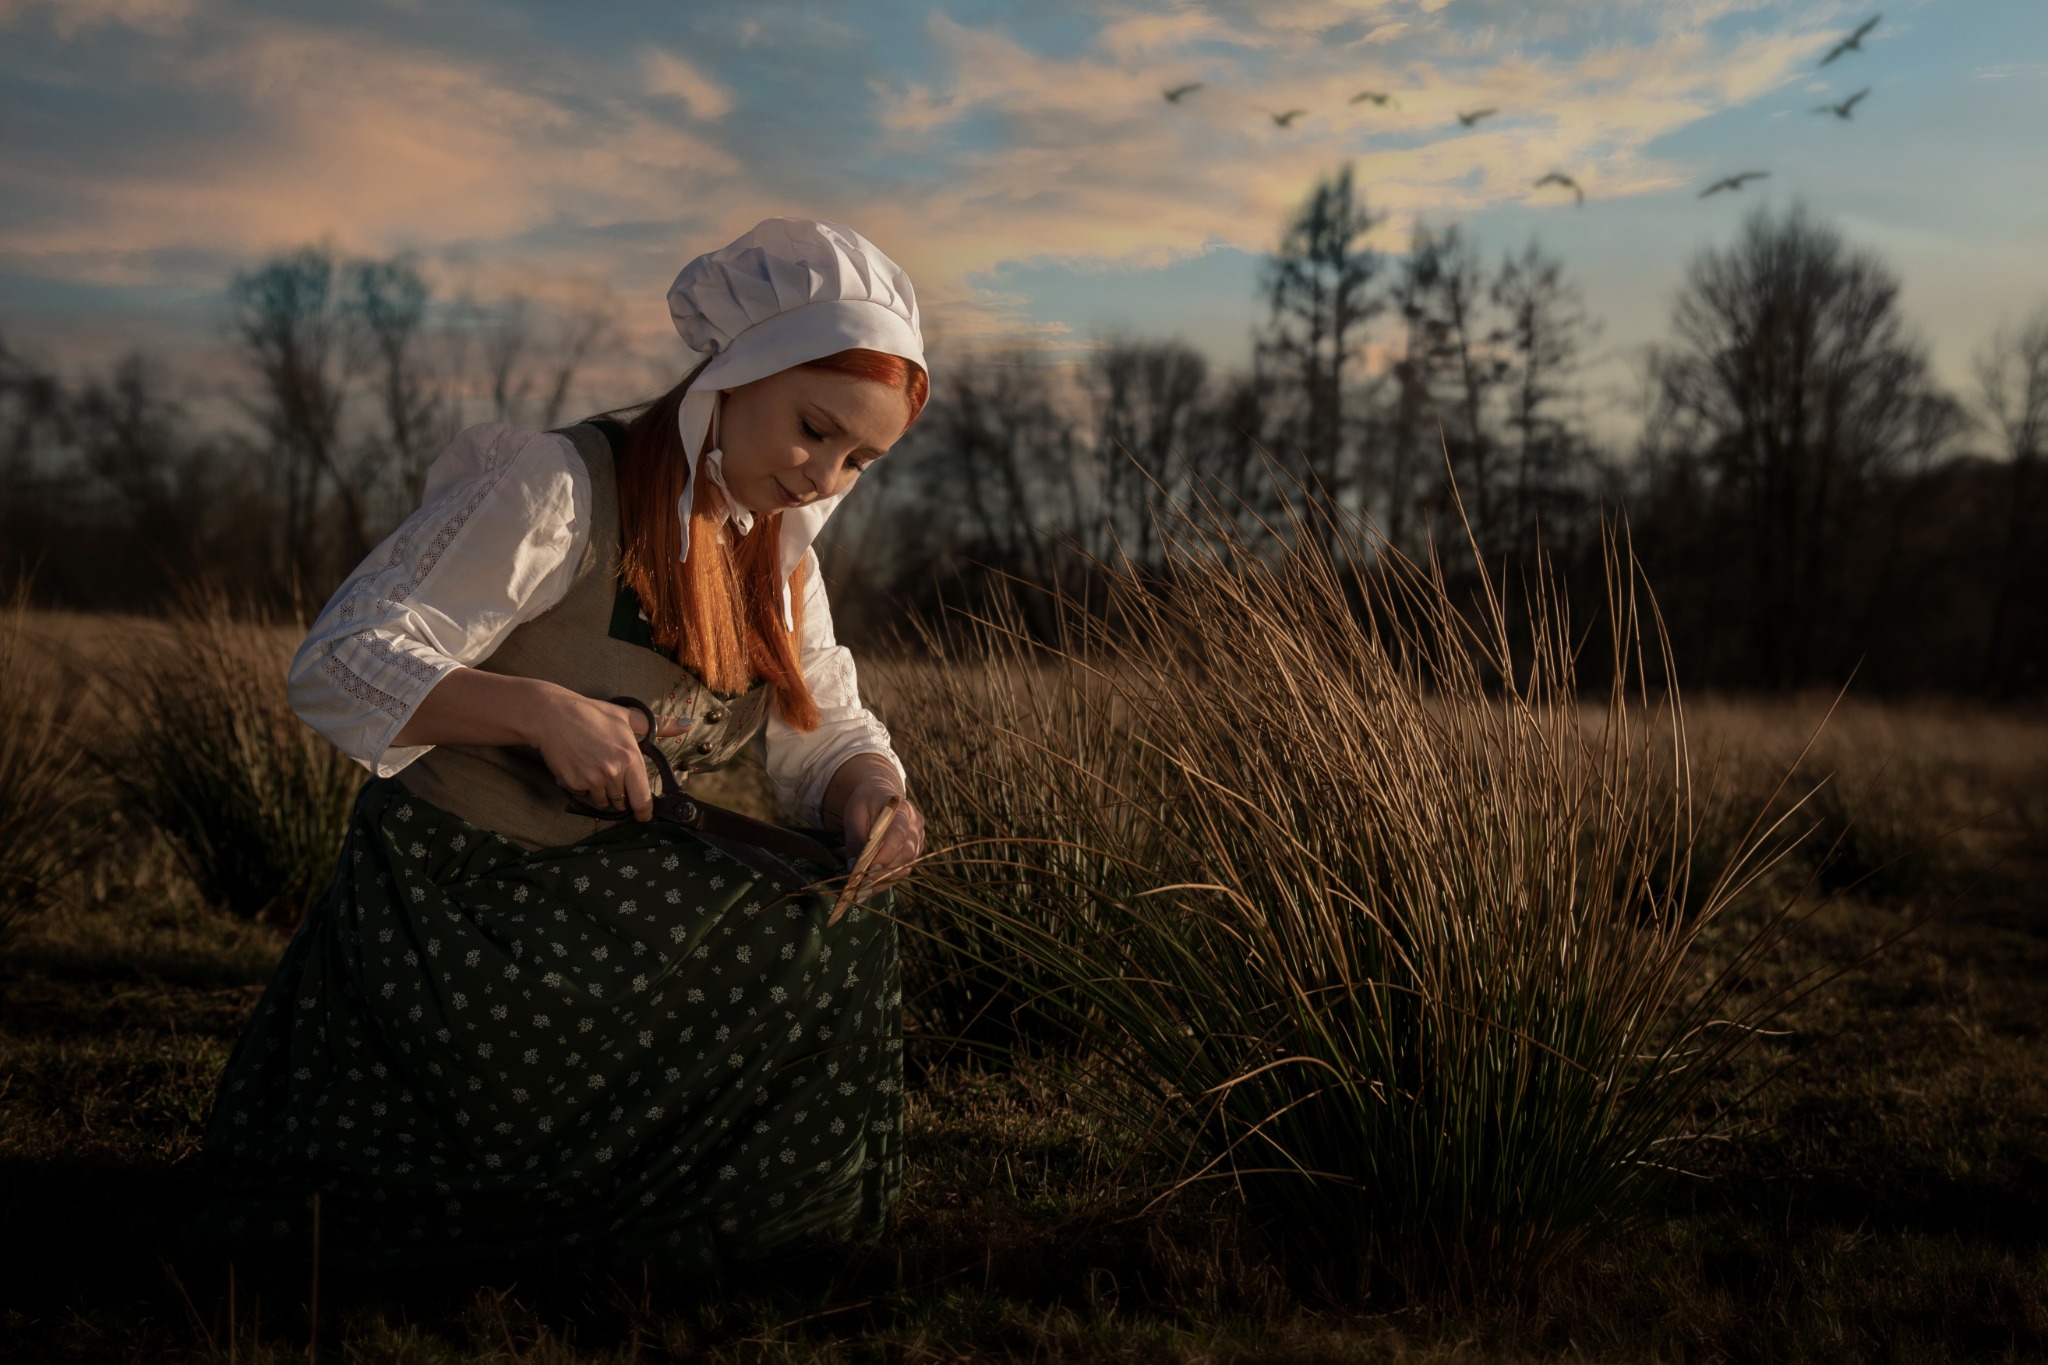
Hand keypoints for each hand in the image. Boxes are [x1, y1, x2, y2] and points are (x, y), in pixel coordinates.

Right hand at [532, 692, 690, 821]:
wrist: (551, 715)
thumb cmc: (592, 714)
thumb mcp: (627, 717)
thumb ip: (660, 725)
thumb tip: (688, 725)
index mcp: (630, 758)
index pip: (643, 798)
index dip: (644, 811)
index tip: (644, 815)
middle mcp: (612, 773)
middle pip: (622, 802)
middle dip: (621, 795)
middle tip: (613, 776)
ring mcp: (591, 780)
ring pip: (603, 801)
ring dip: (602, 792)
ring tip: (595, 768)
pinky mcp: (572, 784)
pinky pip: (583, 796)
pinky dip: (583, 787)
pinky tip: (580, 767)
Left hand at [839, 779, 924, 902]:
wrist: (879, 796)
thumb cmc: (865, 803)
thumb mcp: (854, 814)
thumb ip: (855, 839)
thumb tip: (853, 867)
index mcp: (903, 810)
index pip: (898, 834)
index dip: (885, 853)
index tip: (868, 869)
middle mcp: (916, 825)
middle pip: (905, 853)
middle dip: (883, 872)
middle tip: (861, 886)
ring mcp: (918, 839)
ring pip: (905, 865)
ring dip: (884, 880)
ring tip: (862, 892)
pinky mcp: (914, 852)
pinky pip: (903, 870)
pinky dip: (886, 880)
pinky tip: (869, 888)